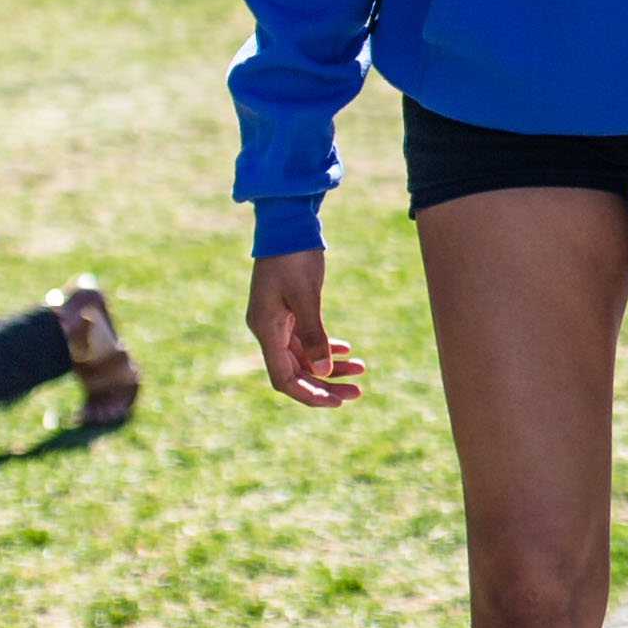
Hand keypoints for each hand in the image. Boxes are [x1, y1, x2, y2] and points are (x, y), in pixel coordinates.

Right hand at [246, 248, 360, 406]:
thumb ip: (314, 334)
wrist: (288, 225)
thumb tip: (324, 372)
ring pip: (304, 357)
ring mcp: (277, 322)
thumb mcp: (306, 295)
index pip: (283, 378)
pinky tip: (348, 350)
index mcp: (266, 330)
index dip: (309, 394)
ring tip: (361, 369)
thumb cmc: (294, 256)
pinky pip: (306, 340)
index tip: (337, 402)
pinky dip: (326, 347)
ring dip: (330, 366)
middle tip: (358, 392)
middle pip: (296, 372)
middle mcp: (268, 330)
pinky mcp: (289, 312)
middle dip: (326, 384)